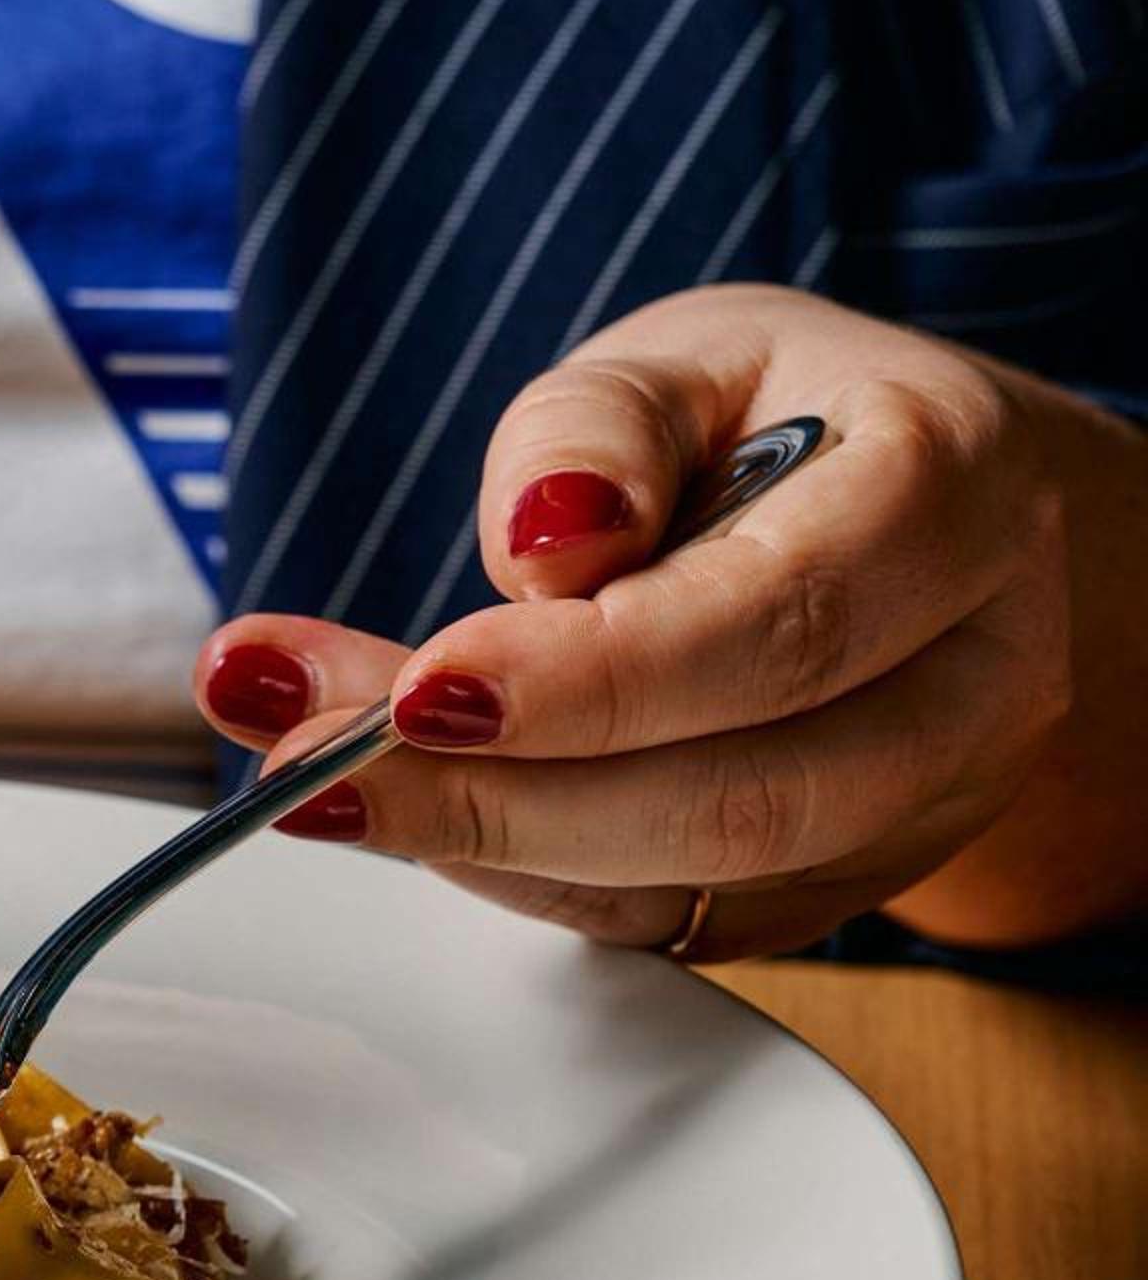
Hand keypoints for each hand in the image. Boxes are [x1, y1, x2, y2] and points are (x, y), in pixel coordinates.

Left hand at [194, 284, 1147, 958]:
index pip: (783, 623)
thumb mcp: (682, 358)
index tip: (420, 689)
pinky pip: (656, 920)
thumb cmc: (783, 424)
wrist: (899, 518)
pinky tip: (393, 810)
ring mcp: (920, 808)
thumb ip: (595, 434)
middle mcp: (974, 677)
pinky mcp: (829, 890)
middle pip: (744, 792)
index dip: (594, 680)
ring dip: (474, 842)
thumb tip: (544, 543)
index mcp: (956, 501)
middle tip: (305, 762)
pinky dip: (505, 874)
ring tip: (306, 780)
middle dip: (498, 796)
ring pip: (694, 880)